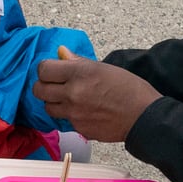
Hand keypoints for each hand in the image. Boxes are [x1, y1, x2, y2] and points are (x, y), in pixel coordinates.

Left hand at [32, 47, 160, 144]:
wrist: (144, 117)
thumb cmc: (130, 89)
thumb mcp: (104, 68)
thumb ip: (78, 62)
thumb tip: (62, 53)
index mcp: (80, 73)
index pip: (44, 69)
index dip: (46, 69)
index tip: (51, 69)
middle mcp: (73, 93)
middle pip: (39, 90)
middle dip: (44, 86)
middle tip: (54, 84)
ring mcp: (74, 113)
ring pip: (47, 107)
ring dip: (53, 102)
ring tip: (68, 98)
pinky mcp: (79, 128)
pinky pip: (65, 120)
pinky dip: (69, 115)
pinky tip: (83, 110)